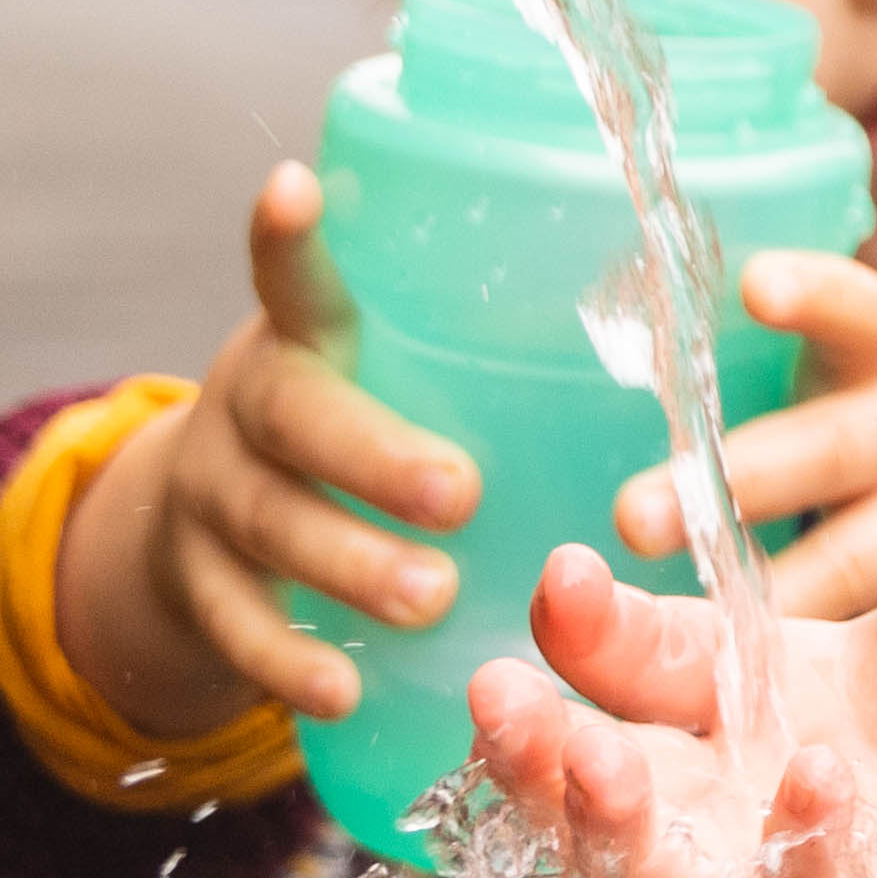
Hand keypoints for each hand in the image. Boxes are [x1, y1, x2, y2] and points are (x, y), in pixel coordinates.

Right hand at [54, 167, 485, 732]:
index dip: (288, 239)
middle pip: (292, 414)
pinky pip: (238, 625)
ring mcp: (210, 495)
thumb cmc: (351, 440)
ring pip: (270, 521)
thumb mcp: (387, 383)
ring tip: (430, 598)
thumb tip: (680, 350)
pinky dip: (288, 661)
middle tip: (459, 492)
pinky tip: (341, 688)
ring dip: (350, 562)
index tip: (295, 189)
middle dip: (372, 453)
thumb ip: (478, 370)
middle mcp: (247, 404)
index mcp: (307, 342)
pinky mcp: (196, 586)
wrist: (196, 528)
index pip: (294, 279)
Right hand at [475, 278, 876, 877]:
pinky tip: (818, 781)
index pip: (640, 659)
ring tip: (599, 766)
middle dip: (543, 747)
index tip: (562, 569)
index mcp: (768, 691)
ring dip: (614, 835)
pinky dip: (800, 855)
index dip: (589, 625)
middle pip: (609, 780)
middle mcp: (757, 792)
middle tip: (498, 699)